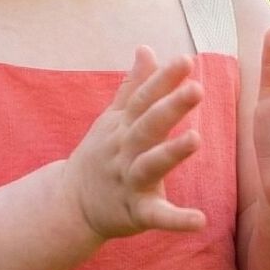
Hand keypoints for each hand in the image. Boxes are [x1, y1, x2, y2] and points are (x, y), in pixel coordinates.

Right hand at [62, 45, 207, 240]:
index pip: (143, 99)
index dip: (163, 79)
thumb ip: (133, 86)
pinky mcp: (135, 212)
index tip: (185, 59)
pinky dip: (177, 220)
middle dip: (170, 107)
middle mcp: (125, 150)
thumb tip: (146, 48)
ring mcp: (129, 181)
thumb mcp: (112, 119)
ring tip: (196, 139)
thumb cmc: (100, 157)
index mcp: (123, 126)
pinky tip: (200, 220)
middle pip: (148, 126)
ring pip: (150, 165)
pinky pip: (157, 216)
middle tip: (196, 88)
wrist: (70, 204)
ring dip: (171, 153)